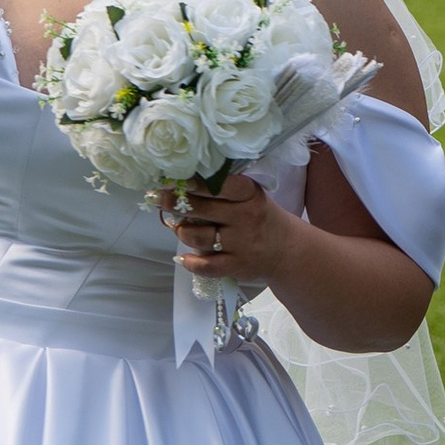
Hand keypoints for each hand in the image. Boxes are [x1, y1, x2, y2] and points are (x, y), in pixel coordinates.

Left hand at [159, 175, 293, 294]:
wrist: (285, 249)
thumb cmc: (258, 216)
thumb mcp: (249, 196)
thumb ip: (221, 190)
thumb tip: (179, 185)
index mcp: (249, 195)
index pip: (220, 185)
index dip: (196, 182)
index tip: (177, 178)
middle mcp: (246, 218)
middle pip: (202, 209)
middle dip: (175, 203)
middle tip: (158, 198)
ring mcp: (242, 244)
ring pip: (198, 237)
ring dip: (182, 232)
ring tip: (179, 228)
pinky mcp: (237, 266)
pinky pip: (206, 266)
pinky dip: (190, 262)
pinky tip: (183, 257)